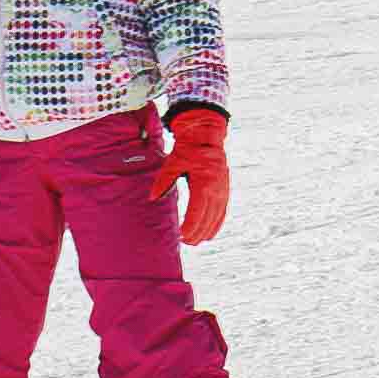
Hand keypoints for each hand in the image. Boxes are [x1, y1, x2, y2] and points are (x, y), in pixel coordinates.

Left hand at [166, 105, 230, 248]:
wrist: (206, 134)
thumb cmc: (189, 148)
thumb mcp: (172, 163)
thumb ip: (163, 182)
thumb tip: (153, 198)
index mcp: (204, 183)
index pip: (197, 213)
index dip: (189, 227)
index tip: (181, 236)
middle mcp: (216, 189)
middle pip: (208, 219)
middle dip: (197, 233)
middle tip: (185, 243)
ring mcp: (223, 190)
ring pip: (216, 217)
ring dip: (207, 231)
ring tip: (196, 241)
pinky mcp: (225, 189)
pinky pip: (223, 211)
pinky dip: (217, 223)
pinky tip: (210, 233)